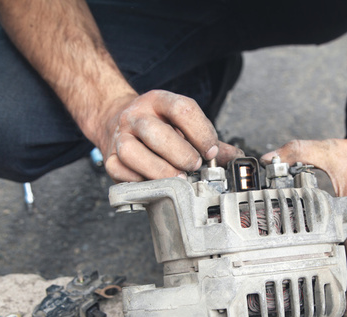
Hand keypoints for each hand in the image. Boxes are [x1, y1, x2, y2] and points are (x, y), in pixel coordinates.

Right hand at [99, 90, 242, 181]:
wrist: (118, 122)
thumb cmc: (160, 127)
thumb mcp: (185, 124)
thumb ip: (210, 140)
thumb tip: (236, 157)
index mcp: (159, 101)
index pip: (182, 109)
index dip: (201, 132)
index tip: (212, 152)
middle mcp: (136, 115)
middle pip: (155, 131)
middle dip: (180, 153)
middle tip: (195, 166)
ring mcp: (119, 136)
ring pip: (132, 152)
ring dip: (159, 170)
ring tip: (179, 179)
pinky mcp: (110, 159)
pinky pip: (121, 172)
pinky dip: (140, 181)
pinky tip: (157, 184)